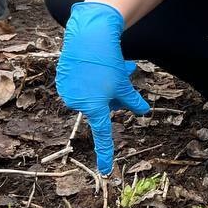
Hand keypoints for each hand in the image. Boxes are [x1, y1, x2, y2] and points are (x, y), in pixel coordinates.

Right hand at [54, 1, 149, 173]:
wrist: (88, 37)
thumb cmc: (107, 63)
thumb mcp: (124, 85)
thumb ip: (132, 101)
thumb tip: (143, 112)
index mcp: (93, 107)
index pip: (102, 134)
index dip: (106, 152)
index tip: (106, 170)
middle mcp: (78, 102)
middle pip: (103, 106)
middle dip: (115, 94)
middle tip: (124, 73)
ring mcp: (69, 90)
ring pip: (95, 93)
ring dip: (107, 83)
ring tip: (117, 64)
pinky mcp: (64, 78)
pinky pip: (84, 83)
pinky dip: (94, 76)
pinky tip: (98, 61)